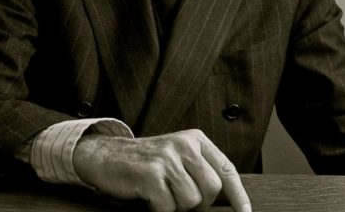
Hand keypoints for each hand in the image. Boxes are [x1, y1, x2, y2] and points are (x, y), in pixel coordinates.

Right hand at [72, 129, 250, 211]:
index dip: (238, 195)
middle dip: (198, 205)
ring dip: (176, 207)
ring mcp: (167, 158)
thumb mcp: (177, 156)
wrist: (106, 155)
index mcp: (195, 140)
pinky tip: (149, 197)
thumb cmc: (145, 162)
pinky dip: (159, 210)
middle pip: (211, 190)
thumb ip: (199, 170)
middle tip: (178, 201)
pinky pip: (168, 207)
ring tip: (161, 194)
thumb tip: (223, 200)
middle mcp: (184, 145)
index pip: (226, 169)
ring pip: (190, 201)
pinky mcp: (151, 174)